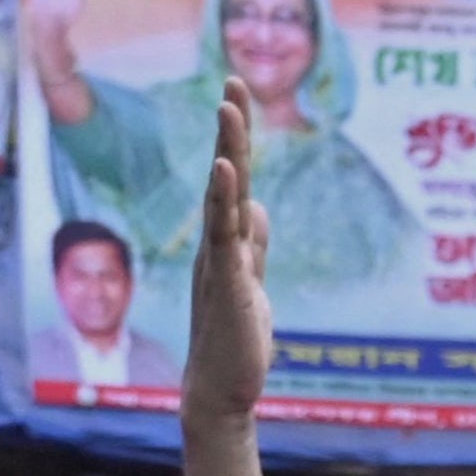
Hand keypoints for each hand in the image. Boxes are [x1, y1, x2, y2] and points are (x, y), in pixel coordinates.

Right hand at [185, 90, 272, 423]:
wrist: (221, 392)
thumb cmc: (233, 342)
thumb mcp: (250, 285)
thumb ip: (253, 247)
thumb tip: (258, 208)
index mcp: (227, 245)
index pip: (234, 183)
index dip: (238, 141)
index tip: (239, 97)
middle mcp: (217, 247)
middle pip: (227, 179)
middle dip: (232, 130)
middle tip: (234, 82)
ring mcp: (219, 264)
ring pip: (223, 199)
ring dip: (228, 152)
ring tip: (229, 109)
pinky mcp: (227, 287)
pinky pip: (224, 237)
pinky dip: (224, 202)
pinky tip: (226, 170)